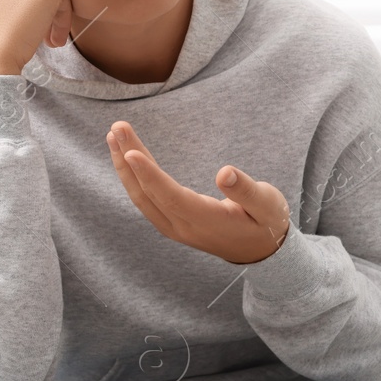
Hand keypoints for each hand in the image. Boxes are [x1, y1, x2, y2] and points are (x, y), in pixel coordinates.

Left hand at [106, 120, 291, 263]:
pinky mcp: (172, 223)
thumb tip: (224, 172)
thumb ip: (246, 190)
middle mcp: (184, 227)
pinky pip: (145, 200)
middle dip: (129, 160)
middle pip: (148, 193)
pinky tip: (126, 158)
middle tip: (117, 128)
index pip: (171, 197)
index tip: (131, 151)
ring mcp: (175, 228)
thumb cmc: (267, 223)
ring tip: (114, 137)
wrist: (261, 252)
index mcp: (207, 221)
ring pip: (141, 198)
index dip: (150, 175)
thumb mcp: (267, 204)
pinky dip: (132, 177)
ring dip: (125, 167)